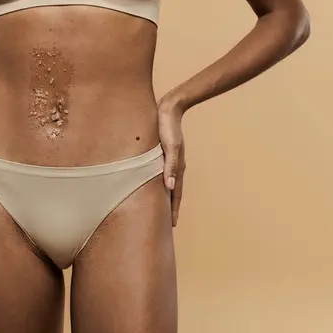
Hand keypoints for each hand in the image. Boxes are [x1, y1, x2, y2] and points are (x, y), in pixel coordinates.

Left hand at [157, 98, 186, 226]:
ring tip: (161, 210)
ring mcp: (170, 160)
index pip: (176, 194)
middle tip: (167, 224)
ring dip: (166, 197)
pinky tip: (156, 186)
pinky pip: (163, 174)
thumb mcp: (169, 146)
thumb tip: (169, 187)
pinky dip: (161, 184)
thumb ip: (169, 165)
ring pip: (168, 184)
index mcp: (177, 167)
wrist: (169, 108)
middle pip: (173, 192)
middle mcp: (175, 166)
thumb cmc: (167, 126)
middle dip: (171, 208)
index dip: (173, 210)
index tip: (172, 225)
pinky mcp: (164, 154)